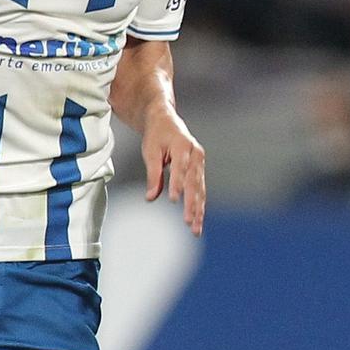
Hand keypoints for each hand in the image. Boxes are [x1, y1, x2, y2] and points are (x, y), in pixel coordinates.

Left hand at [143, 107, 206, 234]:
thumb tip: (151, 197)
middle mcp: (196, 155)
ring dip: (198, 210)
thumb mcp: (150, 151)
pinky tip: (197, 219)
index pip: (180, 168)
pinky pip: (200, 190)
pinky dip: (199, 205)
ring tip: (195, 228)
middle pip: (194, 183)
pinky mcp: (199, 170)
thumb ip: (153, 175)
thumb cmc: (157, 135)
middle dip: (192, 204)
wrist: (166, 122)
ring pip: (200, 190)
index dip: (177, 184)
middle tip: (188, 221)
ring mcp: (200, 163)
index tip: (173, 199)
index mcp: (183, 146)